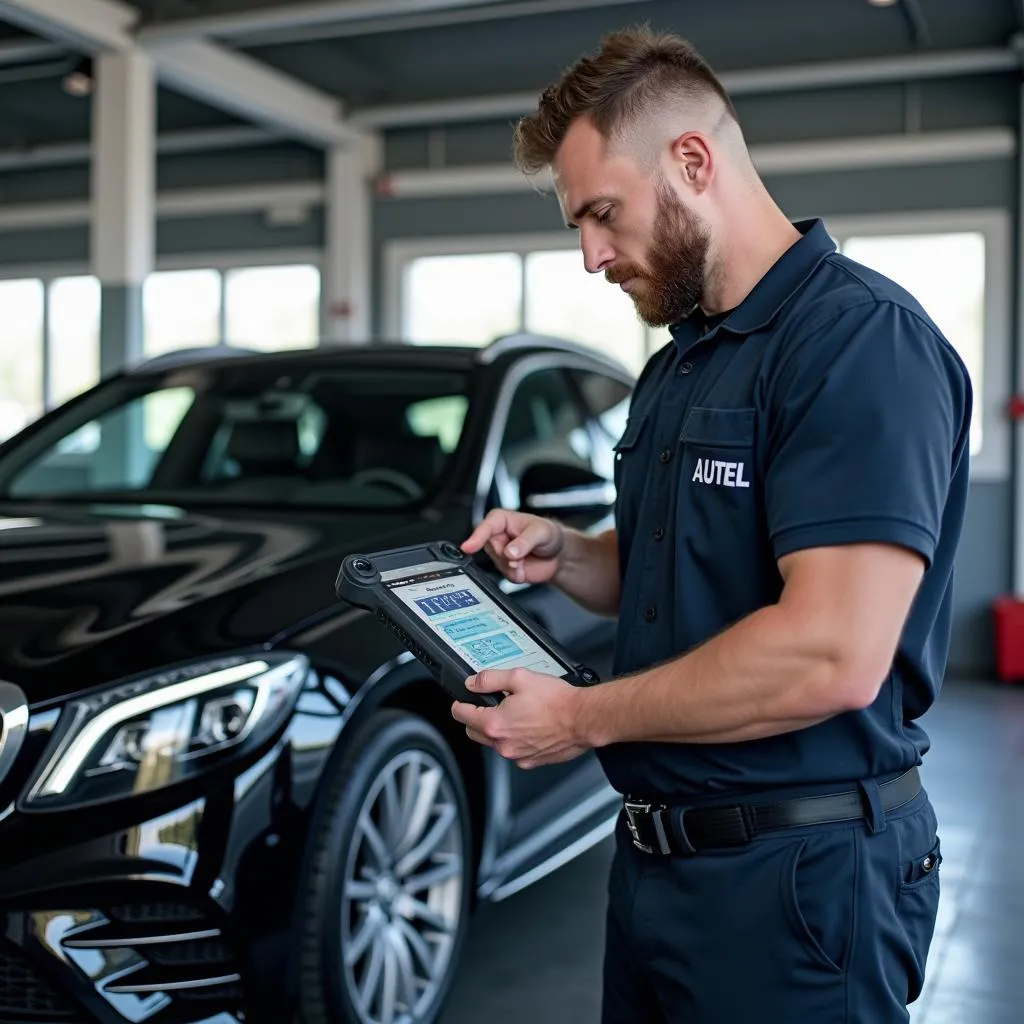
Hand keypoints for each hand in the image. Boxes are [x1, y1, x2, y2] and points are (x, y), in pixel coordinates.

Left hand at [451, 668, 589, 768]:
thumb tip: (472, 683)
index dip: (459, 704)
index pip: (462, 715)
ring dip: (496, 730)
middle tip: (487, 705)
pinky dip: (514, 740)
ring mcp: (517, 755)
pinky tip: (527, 726)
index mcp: (496, 723)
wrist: (583, 719)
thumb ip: (490, 679)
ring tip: (515, 713)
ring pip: (493, 743)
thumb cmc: (558, 701)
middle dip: (475, 718)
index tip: (461, 701)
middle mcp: (503, 744)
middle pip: (473, 732)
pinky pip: (513, 751)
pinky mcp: (530, 761)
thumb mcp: (520, 677)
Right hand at [461, 508, 563, 585]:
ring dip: (515, 566)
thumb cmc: (548, 534)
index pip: (485, 527)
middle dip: (508, 555)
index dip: (476, 538)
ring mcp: (500, 554)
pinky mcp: (505, 568)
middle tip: (523, 553)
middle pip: (492, 550)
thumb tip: (509, 552)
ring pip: (499, 564)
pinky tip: (526, 568)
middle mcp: (497, 537)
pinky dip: (518, 575)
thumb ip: (525, 541)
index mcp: (501, 520)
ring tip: (527, 558)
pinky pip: (506, 576)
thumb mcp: (541, 532)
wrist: (558, 553)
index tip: (468, 547)